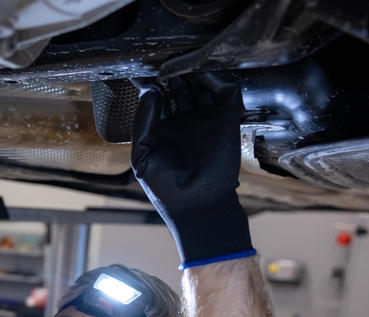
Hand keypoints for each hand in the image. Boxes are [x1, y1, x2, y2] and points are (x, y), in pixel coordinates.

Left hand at [131, 73, 254, 267]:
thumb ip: (143, 124)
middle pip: (180, 86)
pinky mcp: (226, 120)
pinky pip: (225, 92)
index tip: (141, 68)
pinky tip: (202, 73)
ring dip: (193, 71)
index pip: (157, 97)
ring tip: (181, 61)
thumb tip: (149, 93)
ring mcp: (206, 119)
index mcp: (163, 129)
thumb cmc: (166, 189)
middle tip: (164, 59)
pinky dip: (216, 79)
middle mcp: (185, 120)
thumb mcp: (143, 156)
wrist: (197, 206)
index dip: (150, 83)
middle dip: (172, 72)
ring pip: (202, 84)